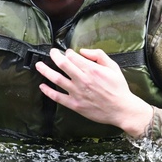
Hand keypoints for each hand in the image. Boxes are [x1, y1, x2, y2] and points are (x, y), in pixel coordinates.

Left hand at [35, 48, 153, 137]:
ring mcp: (77, 92)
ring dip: (45, 71)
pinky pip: (58, 97)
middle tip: (51, 53)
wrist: (122, 109)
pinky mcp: (75, 104)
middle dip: (55, 56)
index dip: (68, 52)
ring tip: (39, 65)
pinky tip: (42, 86)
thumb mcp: (113, 66)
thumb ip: (98, 55)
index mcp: (91, 69)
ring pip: (57, 79)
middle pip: (62, 64)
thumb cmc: (118, 88)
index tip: (67, 52)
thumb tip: (83, 51)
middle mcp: (82, 79)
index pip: (73, 57)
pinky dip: (48, 91)